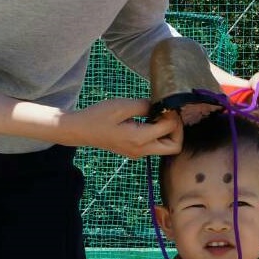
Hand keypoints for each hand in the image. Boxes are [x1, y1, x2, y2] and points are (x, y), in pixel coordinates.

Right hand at [65, 98, 181, 158]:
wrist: (81, 130)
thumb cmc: (98, 116)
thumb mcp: (122, 106)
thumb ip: (145, 106)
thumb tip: (161, 106)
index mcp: (139, 139)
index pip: (170, 130)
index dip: (173, 116)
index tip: (165, 105)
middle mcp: (142, 150)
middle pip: (174, 147)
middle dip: (177, 130)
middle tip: (168, 114)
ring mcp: (138, 153)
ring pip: (166, 147)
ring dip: (168, 132)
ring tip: (157, 115)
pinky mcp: (135, 151)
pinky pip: (155, 145)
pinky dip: (158, 134)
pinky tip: (149, 120)